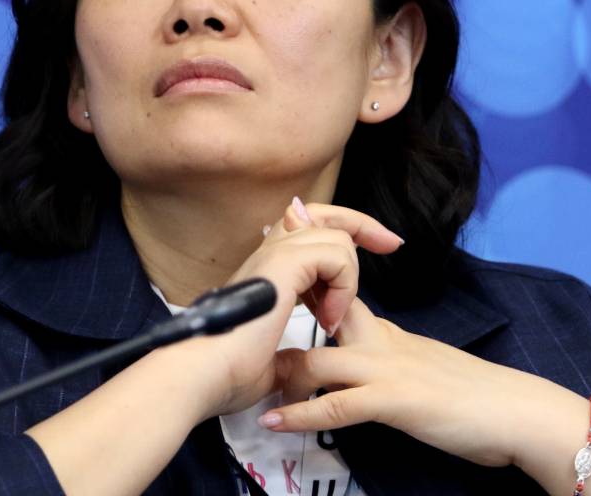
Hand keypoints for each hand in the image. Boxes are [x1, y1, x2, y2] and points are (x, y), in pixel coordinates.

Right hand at [180, 200, 403, 420]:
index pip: (308, 229)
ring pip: (335, 236)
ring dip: (348, 276)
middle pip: (324, 215)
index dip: (346, 233)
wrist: (199, 376)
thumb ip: (285, 354)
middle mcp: (267, 256)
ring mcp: (272, 256)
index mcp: (265, 273)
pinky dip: (343, 285)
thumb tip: (292, 366)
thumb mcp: (267, 364)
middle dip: (362, 226)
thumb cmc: (224, 376)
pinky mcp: (281, 265)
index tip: (378, 249)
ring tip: (333, 318)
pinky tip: (327, 320)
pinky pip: (335, 254)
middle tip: (390, 244)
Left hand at [258, 294, 569, 469]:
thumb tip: (359, 357)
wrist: (517, 412)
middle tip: (242, 296)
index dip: (306, 273)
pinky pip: (337, 404)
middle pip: (323, 309)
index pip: (340, 293)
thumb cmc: (476, 396)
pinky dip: (301, 413)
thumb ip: (390, 355)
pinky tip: (275, 420)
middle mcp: (382, 341)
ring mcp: (387, 367)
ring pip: (318, 356)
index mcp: (388, 333)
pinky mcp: (395, 400)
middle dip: (284, 299)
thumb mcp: (425, 365)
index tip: (278, 245)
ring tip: (251, 385)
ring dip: (279, 373)